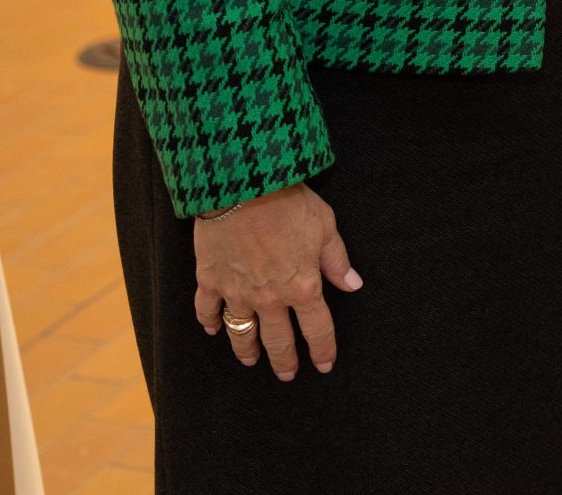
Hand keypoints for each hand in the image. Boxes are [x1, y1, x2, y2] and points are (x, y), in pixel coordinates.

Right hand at [193, 183, 362, 380]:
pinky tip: (213, 330)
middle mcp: (270, 298)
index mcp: (302, 286)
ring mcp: (237, 292)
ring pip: (242, 333)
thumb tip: (353, 285)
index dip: (323, 350)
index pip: (317, 329)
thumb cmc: (290, 202)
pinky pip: (207, 310)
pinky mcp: (210, 280)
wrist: (244, 185)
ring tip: (252, 361)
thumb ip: (337, 260)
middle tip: (287, 375)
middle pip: (278, 341)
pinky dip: (210, 323)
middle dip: (285, 361)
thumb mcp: (325, 226)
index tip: (325, 365)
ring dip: (246, 350)